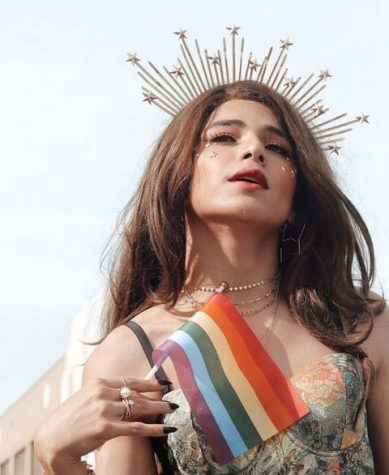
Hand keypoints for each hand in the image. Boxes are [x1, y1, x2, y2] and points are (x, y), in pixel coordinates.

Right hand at [34, 377, 176, 466]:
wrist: (50, 440)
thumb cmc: (67, 422)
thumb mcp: (86, 400)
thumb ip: (104, 396)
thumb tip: (125, 398)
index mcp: (98, 383)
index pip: (130, 381)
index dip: (148, 383)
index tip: (162, 384)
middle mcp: (102, 392)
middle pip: (137, 394)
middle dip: (157, 396)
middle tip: (173, 396)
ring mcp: (104, 409)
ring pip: (139, 408)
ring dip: (159, 409)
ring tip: (173, 409)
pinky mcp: (106, 427)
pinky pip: (136, 427)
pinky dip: (154, 428)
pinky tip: (166, 430)